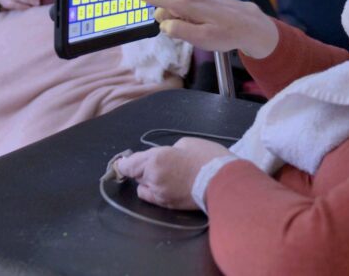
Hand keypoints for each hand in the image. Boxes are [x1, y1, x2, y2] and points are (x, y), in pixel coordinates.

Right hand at [112, 0, 278, 58]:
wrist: (247, 22)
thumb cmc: (226, 34)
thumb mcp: (201, 40)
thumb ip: (178, 31)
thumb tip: (163, 23)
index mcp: (186, 3)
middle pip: (163, 8)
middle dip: (172, 19)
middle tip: (196, 29)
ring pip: (173, 4)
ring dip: (182, 15)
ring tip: (203, 23)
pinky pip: (182, 0)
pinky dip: (188, 9)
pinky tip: (204, 16)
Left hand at [114, 137, 231, 209]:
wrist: (225, 182)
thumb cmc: (208, 158)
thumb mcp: (187, 143)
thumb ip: (170, 150)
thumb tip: (164, 157)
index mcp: (156, 160)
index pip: (129, 165)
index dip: (124, 163)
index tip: (123, 162)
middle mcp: (153, 179)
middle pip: (137, 176)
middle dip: (142, 170)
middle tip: (156, 164)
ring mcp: (161, 195)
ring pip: (145, 188)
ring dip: (149, 182)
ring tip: (165, 176)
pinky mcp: (169, 206)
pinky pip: (154, 198)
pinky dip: (157, 192)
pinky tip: (169, 186)